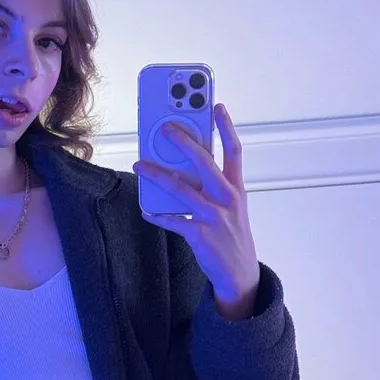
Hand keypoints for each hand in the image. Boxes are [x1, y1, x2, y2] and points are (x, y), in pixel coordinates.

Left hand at [133, 103, 260, 312]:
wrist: (239, 273)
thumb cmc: (231, 234)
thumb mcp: (231, 207)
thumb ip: (213, 186)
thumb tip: (183, 168)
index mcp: (236, 188)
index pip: (234, 150)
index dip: (226, 127)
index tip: (216, 106)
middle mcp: (227, 198)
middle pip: (203, 161)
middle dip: (183, 141)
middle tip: (164, 128)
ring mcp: (214, 216)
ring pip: (180, 188)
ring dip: (157, 175)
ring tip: (139, 164)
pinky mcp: (200, 234)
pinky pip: (173, 220)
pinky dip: (157, 215)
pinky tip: (146, 210)